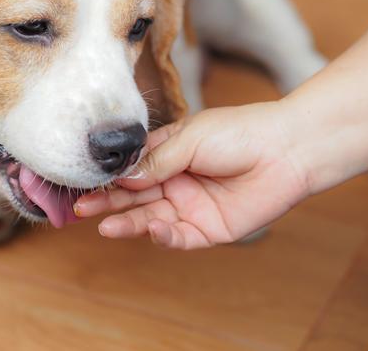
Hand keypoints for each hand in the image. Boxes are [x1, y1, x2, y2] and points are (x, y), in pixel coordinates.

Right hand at [74, 102, 310, 248]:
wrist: (286, 150)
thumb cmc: (241, 132)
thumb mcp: (191, 138)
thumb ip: (157, 160)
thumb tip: (122, 176)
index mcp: (170, 153)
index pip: (132, 168)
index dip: (110, 176)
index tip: (85, 181)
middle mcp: (177, 181)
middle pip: (135, 196)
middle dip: (108, 202)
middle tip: (81, 208)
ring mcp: (191, 206)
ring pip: (150, 218)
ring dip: (127, 222)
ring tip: (103, 226)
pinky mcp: (209, 229)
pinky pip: (178, 236)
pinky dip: (162, 235)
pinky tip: (150, 227)